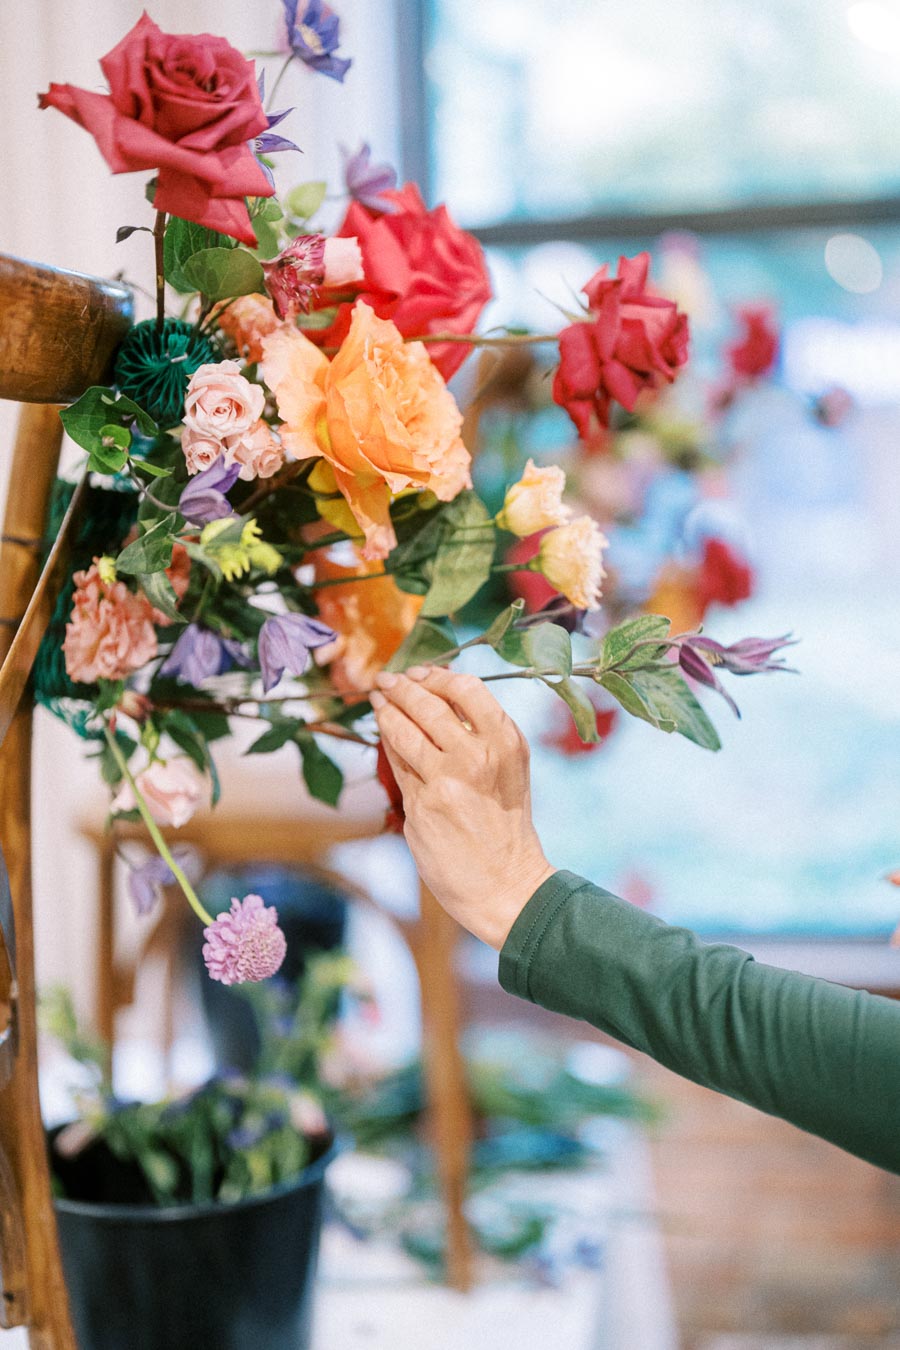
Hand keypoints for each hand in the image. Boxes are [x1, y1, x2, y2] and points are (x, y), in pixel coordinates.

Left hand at [371, 666, 555, 948]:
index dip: (435, 676)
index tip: (419, 673)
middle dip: (401, 687)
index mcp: (506, 741)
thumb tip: (439, 691)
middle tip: (387, 680)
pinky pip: (397, 763)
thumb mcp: (509, 768)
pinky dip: (388, 743)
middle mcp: (479, 756)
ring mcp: (447, 780)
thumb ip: (480, 732)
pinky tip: (384, 733)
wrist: (506, 882)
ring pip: (403, 730)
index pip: (466, 688)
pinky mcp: (422, 805)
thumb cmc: (506, 823)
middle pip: (427, 704)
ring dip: (385, 710)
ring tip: (377, 700)